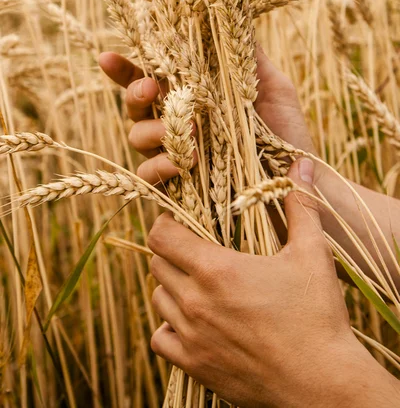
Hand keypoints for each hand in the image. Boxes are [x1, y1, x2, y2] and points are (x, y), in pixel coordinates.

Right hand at [99, 47, 313, 185]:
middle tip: (149, 89)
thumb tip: (230, 11)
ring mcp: (175, 154)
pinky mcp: (179, 187)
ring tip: (187, 130)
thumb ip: (245, 56)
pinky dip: (160, 166)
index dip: (126, 69)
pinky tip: (182, 162)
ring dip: (153, 131)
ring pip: (138, 138)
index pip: (151, 77)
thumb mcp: (272, 86)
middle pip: (136, 106)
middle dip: (134, 94)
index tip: (107, 58)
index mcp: (193, 96)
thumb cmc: (287, 132)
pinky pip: (151, 175)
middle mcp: (178, 123)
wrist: (299, 180)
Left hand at [148, 159, 397, 406]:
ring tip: (194, 281)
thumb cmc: (317, 316)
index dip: (165, 223)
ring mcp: (191, 336)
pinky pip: (160, 339)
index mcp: (216, 269)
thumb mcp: (312, 254)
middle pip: (156, 264)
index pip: (161, 235)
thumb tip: (299, 165)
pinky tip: (190, 321)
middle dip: (169, 251)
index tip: (178, 220)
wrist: (322, 385)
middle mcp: (194, 301)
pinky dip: (168, 326)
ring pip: (157, 298)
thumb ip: (300, 206)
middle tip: (192, 248)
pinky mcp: (195, 365)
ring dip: (170, 285)